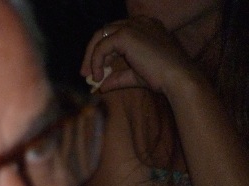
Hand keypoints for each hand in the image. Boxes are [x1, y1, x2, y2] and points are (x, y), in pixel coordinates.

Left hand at [80, 16, 199, 94]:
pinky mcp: (126, 34)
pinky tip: (99, 76)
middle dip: (92, 52)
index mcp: (146, 27)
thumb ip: (118, 78)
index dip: (103, 51)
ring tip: (91, 77)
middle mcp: (140, 22)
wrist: (178, 78)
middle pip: (105, 31)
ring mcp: (133, 26)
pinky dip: (96, 62)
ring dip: (91, 58)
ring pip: (101, 37)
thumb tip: (102, 86)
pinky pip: (102, 47)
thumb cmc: (163, 78)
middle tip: (85, 73)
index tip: (96, 70)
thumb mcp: (136, 76)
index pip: (116, 33)